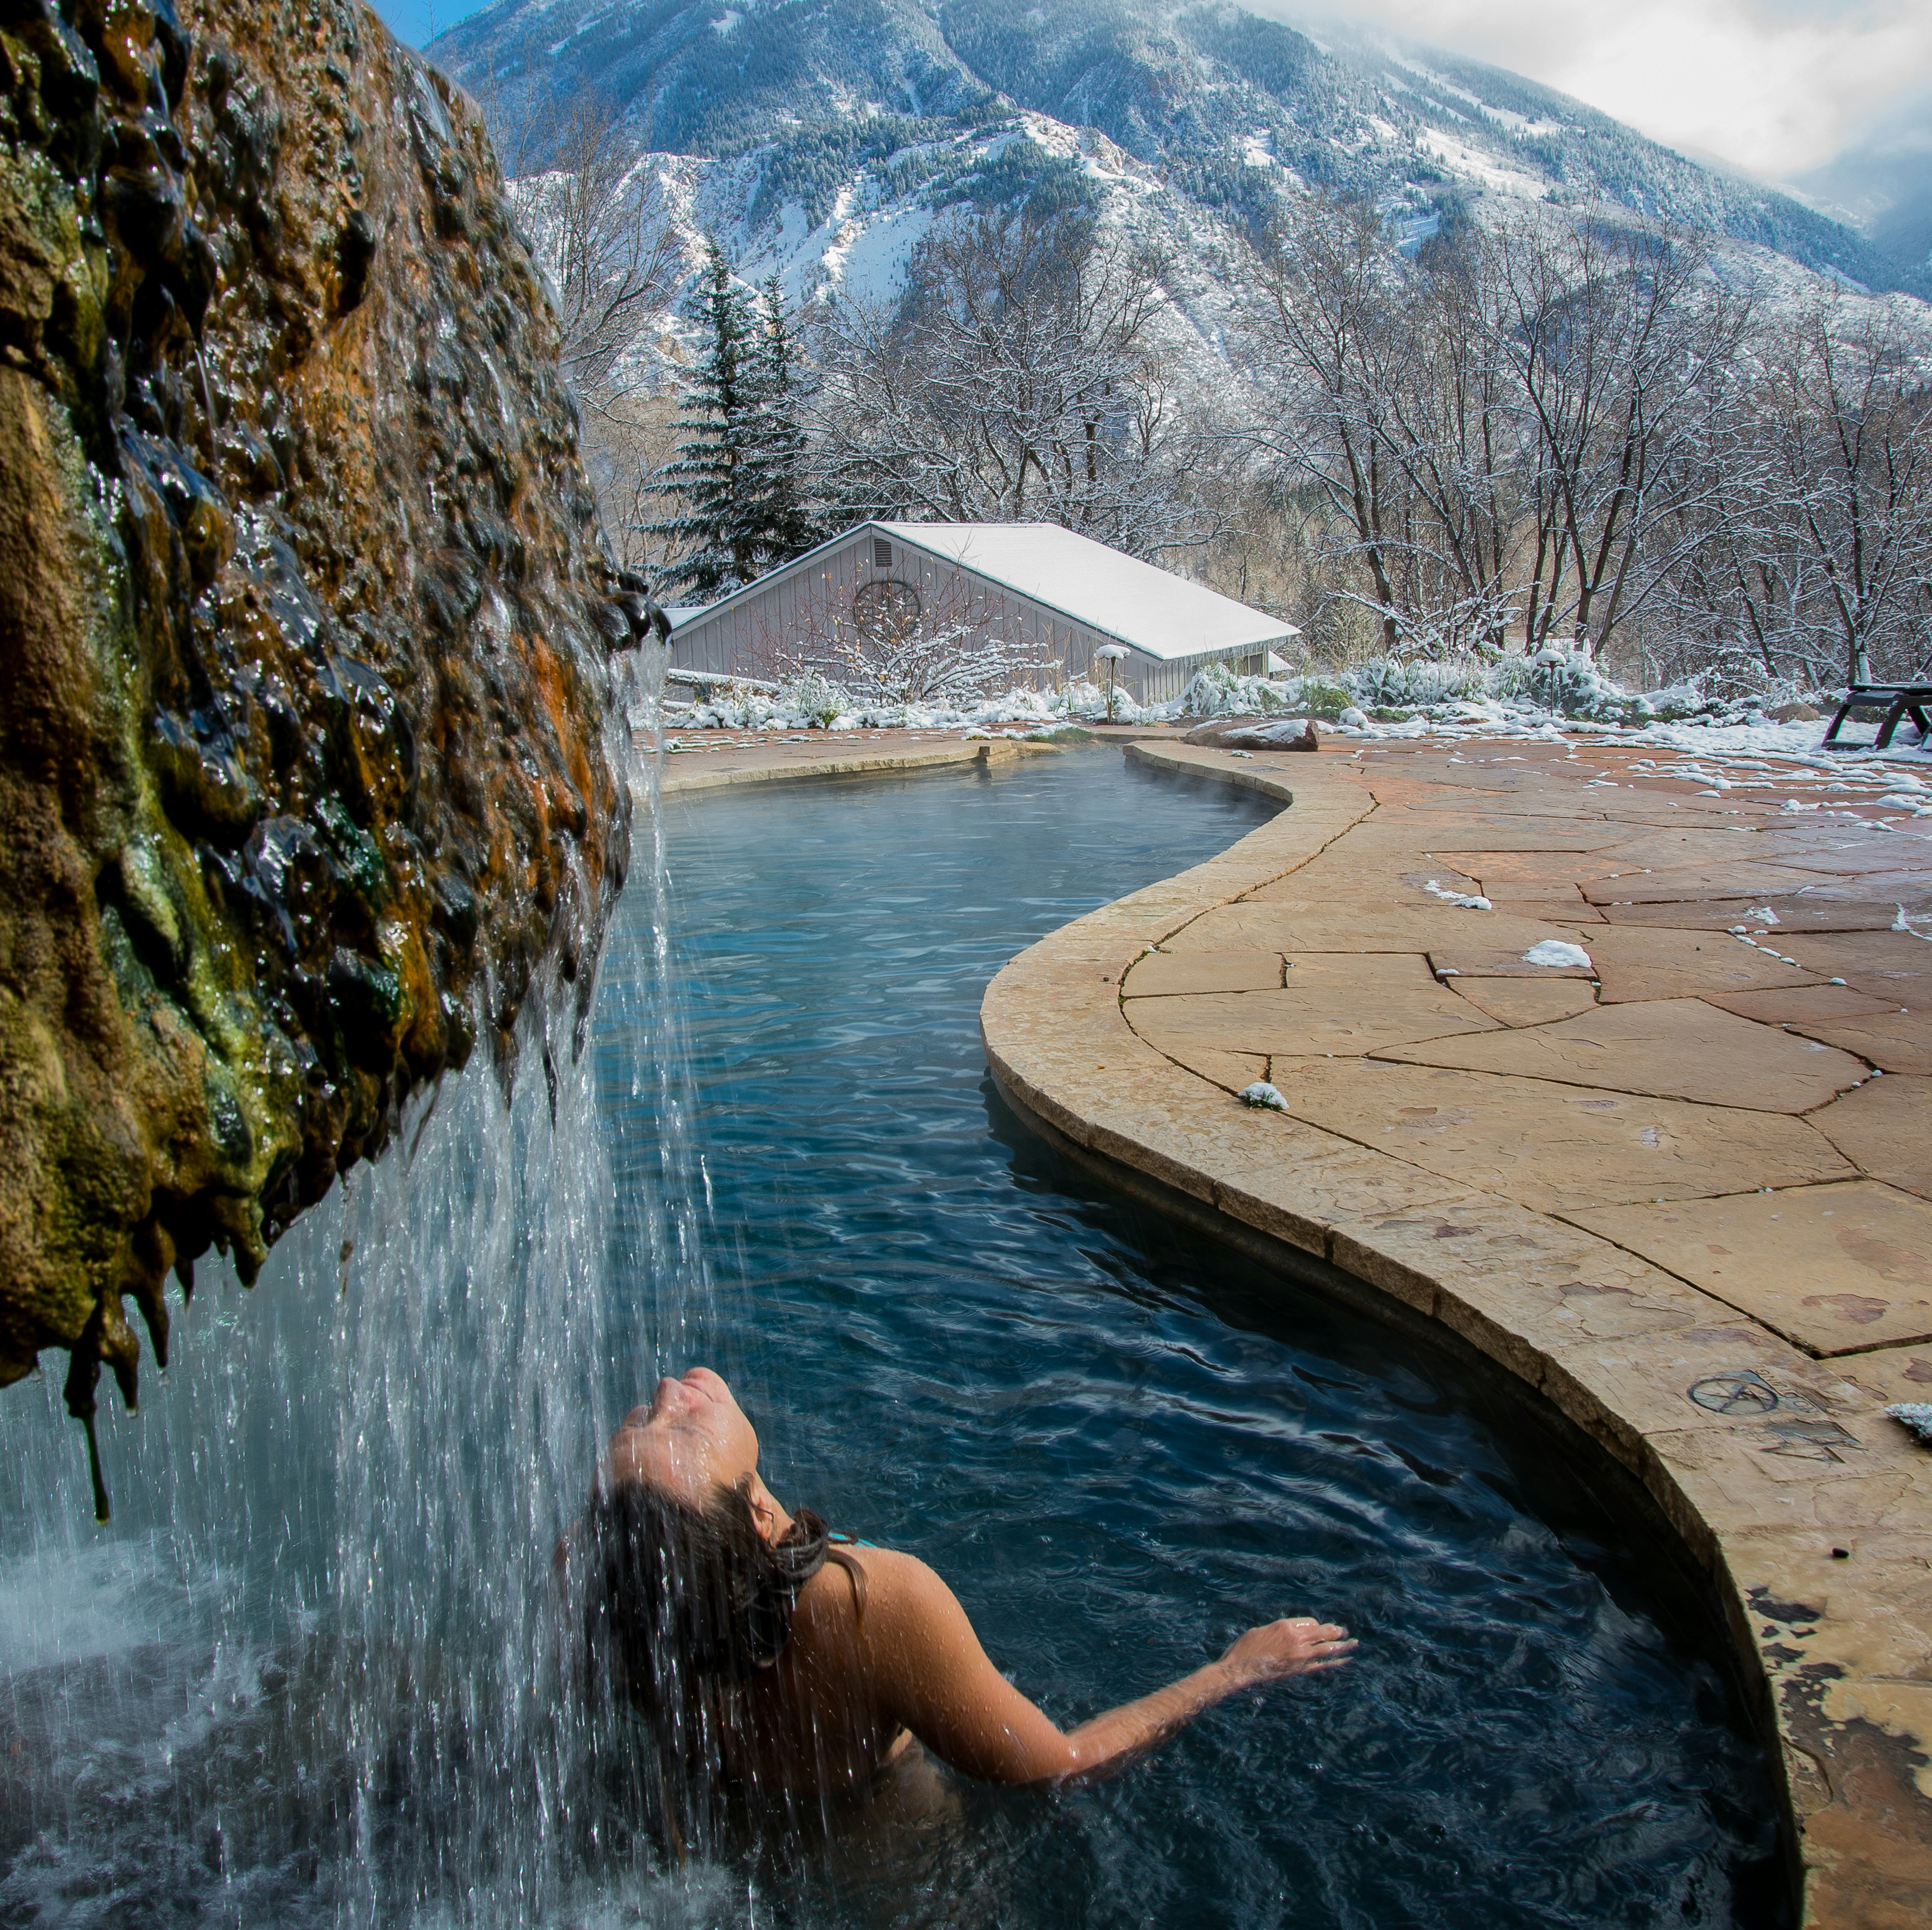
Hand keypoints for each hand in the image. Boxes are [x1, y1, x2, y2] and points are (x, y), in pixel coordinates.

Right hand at [1219, 1617, 1355, 1686]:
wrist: (1240, 1669)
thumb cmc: (1247, 1647)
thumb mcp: (1263, 1629)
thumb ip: (1281, 1629)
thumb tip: (1294, 1631)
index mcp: (1285, 1626)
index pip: (1311, 1622)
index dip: (1315, 1625)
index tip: (1317, 1628)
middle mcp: (1296, 1639)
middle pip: (1323, 1632)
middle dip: (1335, 1631)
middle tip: (1344, 1630)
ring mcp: (1300, 1656)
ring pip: (1327, 1648)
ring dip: (1342, 1644)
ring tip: (1353, 1642)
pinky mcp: (1300, 1670)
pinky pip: (1323, 1665)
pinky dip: (1336, 1662)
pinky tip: (1346, 1659)